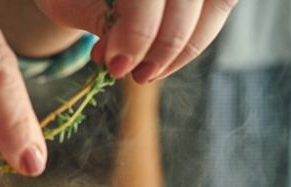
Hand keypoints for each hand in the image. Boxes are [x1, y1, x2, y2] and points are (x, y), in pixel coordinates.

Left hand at [34, 0, 236, 82]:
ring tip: (148, 74)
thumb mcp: (71, 2)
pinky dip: (194, 41)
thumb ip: (99, 23)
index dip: (137, 33)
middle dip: (162, 46)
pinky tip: (163, 63)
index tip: (116, 66)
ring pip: (215, 3)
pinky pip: (220, 7)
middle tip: (135, 76)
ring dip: (184, 48)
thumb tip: (121, 59)